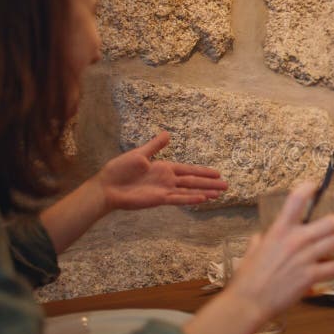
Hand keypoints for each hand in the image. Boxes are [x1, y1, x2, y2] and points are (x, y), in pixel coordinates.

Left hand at [95, 132, 227, 211]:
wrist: (107, 187)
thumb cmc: (120, 169)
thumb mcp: (139, 154)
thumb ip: (155, 146)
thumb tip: (167, 134)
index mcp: (164, 168)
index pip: (189, 170)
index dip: (203, 171)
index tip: (217, 173)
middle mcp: (167, 180)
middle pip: (193, 181)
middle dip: (209, 183)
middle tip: (226, 185)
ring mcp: (164, 190)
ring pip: (189, 191)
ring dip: (204, 192)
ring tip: (219, 194)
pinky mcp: (159, 199)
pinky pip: (178, 199)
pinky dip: (190, 199)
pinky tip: (203, 199)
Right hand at [225, 182, 333, 321]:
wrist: (249, 302)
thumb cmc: (247, 277)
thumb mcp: (252, 251)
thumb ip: (260, 241)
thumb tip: (261, 237)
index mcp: (279, 230)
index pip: (296, 200)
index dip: (308, 188)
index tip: (314, 185)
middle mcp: (295, 240)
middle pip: (329, 222)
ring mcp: (305, 258)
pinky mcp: (311, 275)